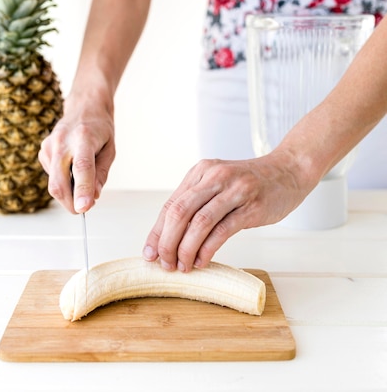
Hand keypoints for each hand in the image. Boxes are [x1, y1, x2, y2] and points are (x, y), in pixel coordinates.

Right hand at [38, 100, 114, 213]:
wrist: (83, 106)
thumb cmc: (99, 127)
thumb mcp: (110, 149)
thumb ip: (102, 173)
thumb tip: (93, 197)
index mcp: (84, 137)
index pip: (82, 167)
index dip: (82, 189)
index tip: (83, 208)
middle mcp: (62, 140)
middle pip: (59, 182)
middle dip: (71, 203)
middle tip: (84, 208)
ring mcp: (49, 145)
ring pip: (54, 183)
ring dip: (69, 191)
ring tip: (83, 175)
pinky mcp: (43, 151)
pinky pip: (52, 176)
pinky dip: (63, 180)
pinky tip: (71, 165)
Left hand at [142, 151, 310, 271]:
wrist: (288, 171)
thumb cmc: (250, 183)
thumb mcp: (218, 183)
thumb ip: (196, 203)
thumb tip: (169, 237)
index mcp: (201, 171)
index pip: (171, 204)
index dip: (157, 232)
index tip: (149, 254)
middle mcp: (215, 176)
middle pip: (179, 212)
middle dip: (167, 242)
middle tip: (165, 264)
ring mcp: (234, 190)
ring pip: (199, 222)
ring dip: (186, 249)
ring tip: (182, 267)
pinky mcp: (252, 206)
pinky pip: (222, 230)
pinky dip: (208, 249)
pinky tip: (202, 261)